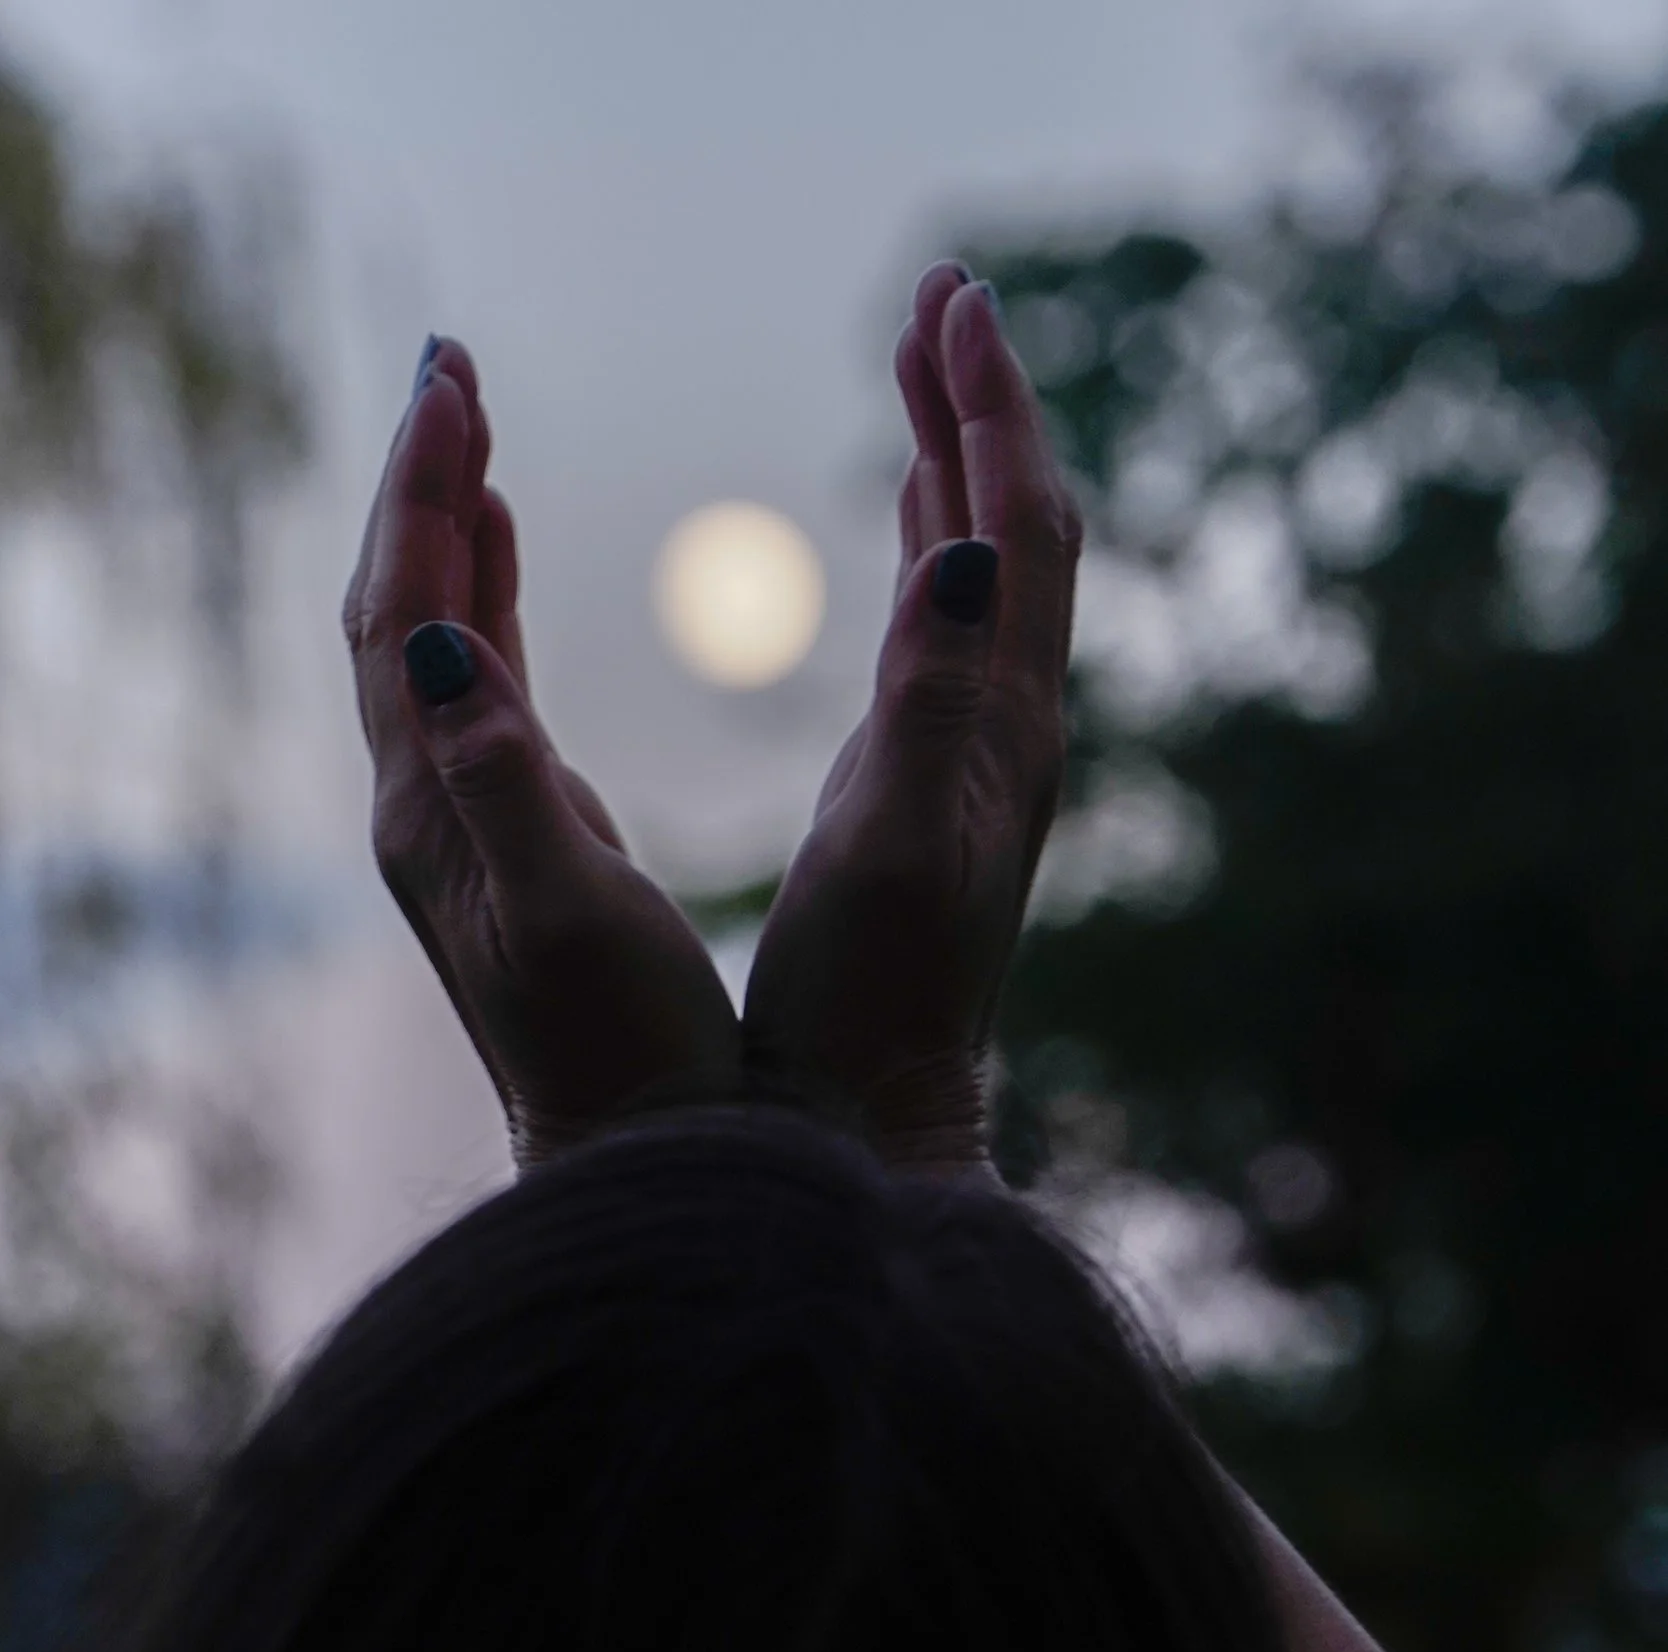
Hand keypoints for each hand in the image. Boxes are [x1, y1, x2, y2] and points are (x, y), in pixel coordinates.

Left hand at [344, 339, 741, 1167]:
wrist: (629, 1163)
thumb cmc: (623, 1052)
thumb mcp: (565, 912)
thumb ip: (503, 777)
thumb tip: (438, 644)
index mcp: (433, 809)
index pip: (403, 614)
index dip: (423, 491)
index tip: (457, 378)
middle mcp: (423, 805)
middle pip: (395, 606)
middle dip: (420, 478)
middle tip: (454, 360)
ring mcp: (457, 820)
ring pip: (427, 635)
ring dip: (444, 519)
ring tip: (467, 416)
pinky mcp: (503, 835)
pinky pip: (471, 680)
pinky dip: (479, 591)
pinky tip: (499, 541)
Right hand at [740, 269, 1082, 1170]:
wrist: (870, 1129)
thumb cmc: (860, 1011)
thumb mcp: (889, 848)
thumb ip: (929, 696)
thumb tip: (976, 544)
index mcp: (999, 733)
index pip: (1017, 526)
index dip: (987, 406)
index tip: (947, 299)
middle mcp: (1007, 736)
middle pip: (1016, 526)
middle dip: (978, 403)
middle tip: (934, 296)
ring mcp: (976, 764)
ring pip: (989, 572)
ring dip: (958, 462)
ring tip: (919, 368)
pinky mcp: (936, 795)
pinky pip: (952, 630)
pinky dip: (933, 543)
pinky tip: (913, 524)